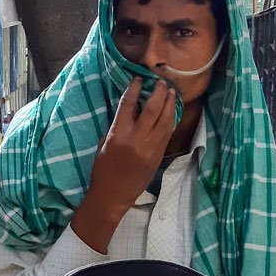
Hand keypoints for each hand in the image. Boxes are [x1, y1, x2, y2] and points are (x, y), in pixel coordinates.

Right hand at [72, 77, 173, 251]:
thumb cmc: (103, 170)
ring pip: (165, 119)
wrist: (112, 196)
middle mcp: (136, 139)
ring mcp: (150, 147)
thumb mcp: (105, 144)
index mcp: (118, 134)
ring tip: (171, 92)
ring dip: (169, 103)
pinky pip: (168, 132)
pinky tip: (172, 110)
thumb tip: (130, 111)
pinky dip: (171, 119)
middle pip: (152, 108)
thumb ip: (118, 126)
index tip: (139, 79)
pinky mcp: (158, 155)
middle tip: (161, 82)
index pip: (128, 104)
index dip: (135, 88)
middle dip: (159, 92)